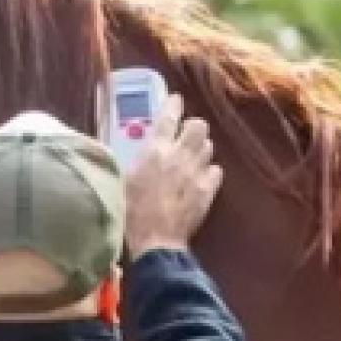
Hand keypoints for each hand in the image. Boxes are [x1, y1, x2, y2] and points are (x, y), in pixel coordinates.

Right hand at [125, 94, 222, 253]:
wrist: (155, 240)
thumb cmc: (131, 211)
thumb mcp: (124, 179)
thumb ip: (135, 159)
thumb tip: (138, 149)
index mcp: (154, 151)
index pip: (168, 117)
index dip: (172, 105)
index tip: (175, 100)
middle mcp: (179, 156)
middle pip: (198, 126)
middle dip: (192, 127)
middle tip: (185, 134)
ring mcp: (196, 173)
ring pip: (208, 147)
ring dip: (200, 148)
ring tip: (191, 156)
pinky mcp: (207, 190)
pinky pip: (216, 170)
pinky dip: (209, 171)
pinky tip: (200, 177)